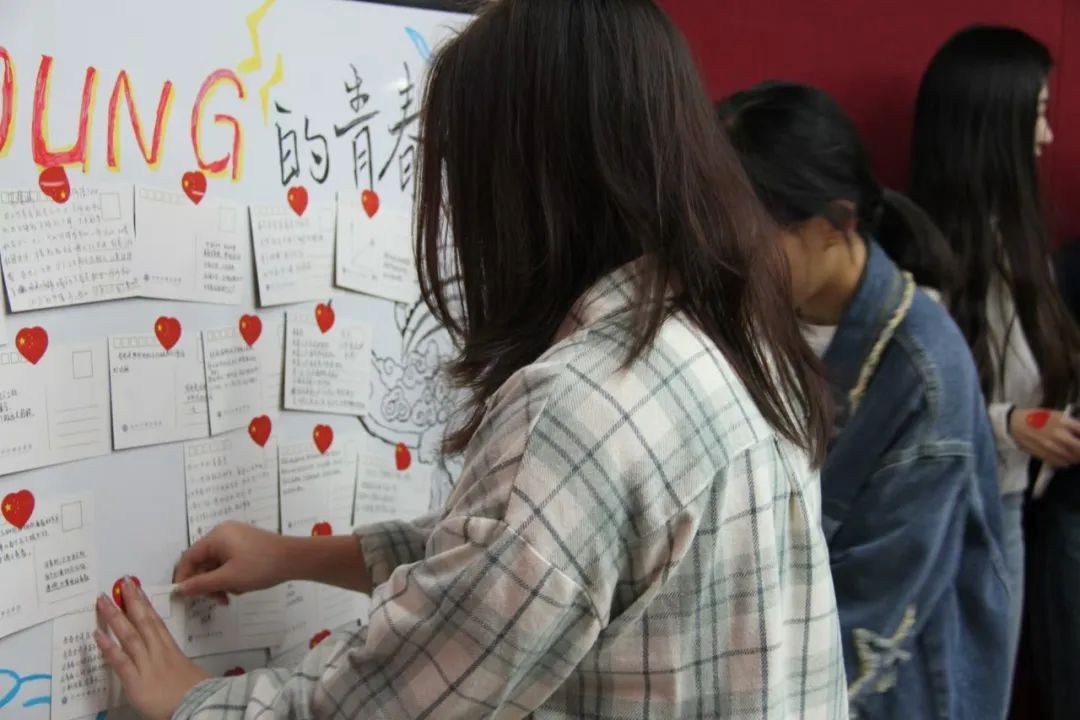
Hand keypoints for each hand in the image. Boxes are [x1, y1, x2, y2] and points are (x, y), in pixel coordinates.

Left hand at [94, 578, 209, 719]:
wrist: (198, 706)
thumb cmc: (197, 692)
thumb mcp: (191, 672)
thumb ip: (178, 664)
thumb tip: (174, 663)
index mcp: (171, 649)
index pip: (155, 621)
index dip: (145, 604)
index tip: (136, 589)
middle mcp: (158, 652)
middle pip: (143, 621)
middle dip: (131, 601)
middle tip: (121, 582)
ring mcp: (146, 665)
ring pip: (129, 635)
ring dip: (115, 616)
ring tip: (102, 600)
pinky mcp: (136, 681)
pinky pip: (120, 661)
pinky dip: (108, 647)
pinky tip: (97, 634)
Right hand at [174, 521, 289, 598]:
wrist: (295, 559)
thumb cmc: (260, 567)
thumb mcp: (228, 579)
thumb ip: (201, 585)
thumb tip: (178, 589)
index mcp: (216, 536)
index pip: (189, 557)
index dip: (184, 578)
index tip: (183, 597)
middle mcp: (224, 533)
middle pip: (203, 561)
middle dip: (208, 583)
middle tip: (218, 600)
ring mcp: (236, 538)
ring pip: (217, 564)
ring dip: (220, 582)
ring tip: (232, 595)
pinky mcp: (246, 545)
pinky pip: (229, 562)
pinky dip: (231, 576)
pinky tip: (242, 587)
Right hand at [1009, 408, 1079, 468]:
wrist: (1015, 424)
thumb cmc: (1036, 417)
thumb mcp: (1056, 415)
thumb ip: (1071, 423)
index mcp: (1063, 422)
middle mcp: (1059, 435)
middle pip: (1079, 448)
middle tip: (1079, 449)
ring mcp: (1052, 447)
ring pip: (1072, 458)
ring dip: (1076, 457)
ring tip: (1073, 454)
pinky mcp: (1044, 455)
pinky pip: (1061, 463)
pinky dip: (1065, 462)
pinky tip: (1063, 457)